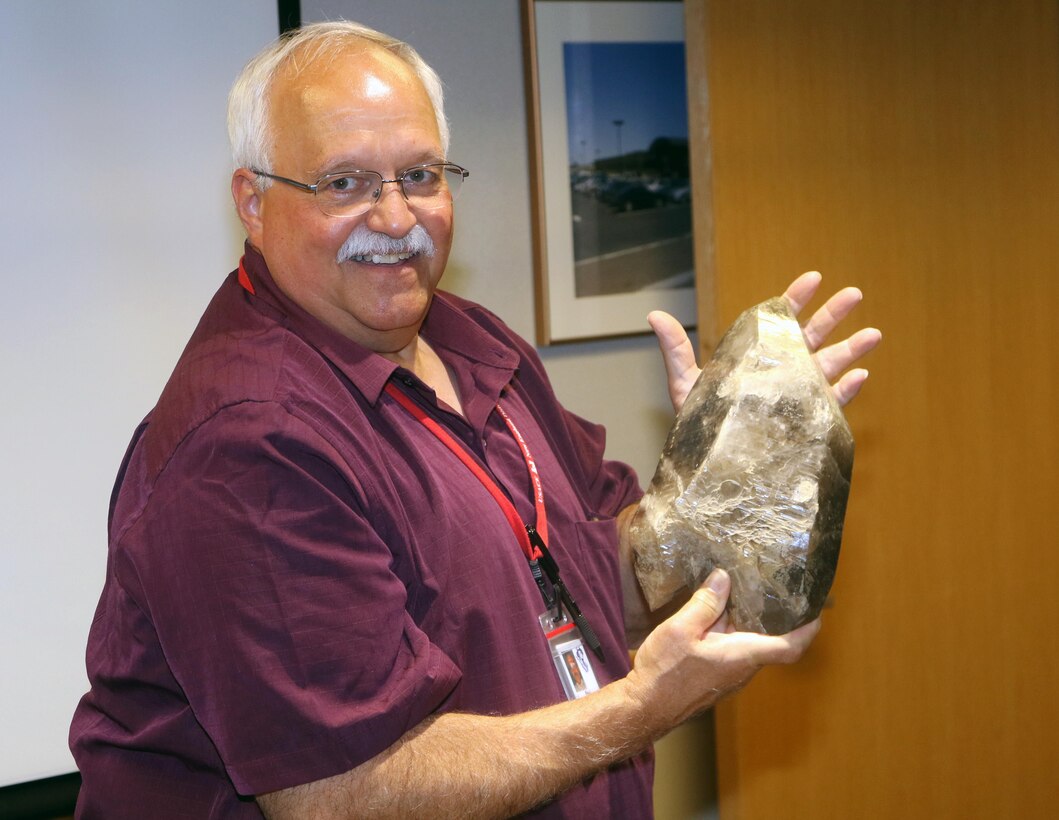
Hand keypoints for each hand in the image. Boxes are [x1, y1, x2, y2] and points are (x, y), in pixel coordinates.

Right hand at [624, 568, 819, 727]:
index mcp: (742, 655)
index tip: (817, 612)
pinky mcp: (716, 677)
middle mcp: (742, 669)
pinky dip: (730, 631)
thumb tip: (723, 579)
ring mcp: (729, 675)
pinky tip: (713, 615)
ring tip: (737, 592)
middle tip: (771, 587)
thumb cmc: (664, 673)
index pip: (789, 647)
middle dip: (770, 615)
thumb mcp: (681, 629)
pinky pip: (732, 650)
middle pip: (768, 640)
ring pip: (748, 644)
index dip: (808, 629)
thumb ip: (705, 604)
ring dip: (745, 621)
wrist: (644, 707)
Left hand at [648, 271, 881, 411]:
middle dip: (833, 315)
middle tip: (854, 294)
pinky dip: (845, 392)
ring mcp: (794, 396)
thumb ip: (675, 350)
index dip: (795, 299)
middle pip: (811, 337)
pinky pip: (830, 405)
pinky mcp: (803, 423)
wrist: (708, 463)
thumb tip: (655, 316)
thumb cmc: (696, 422)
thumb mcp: (684, 382)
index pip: (778, 321)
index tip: (813, 278)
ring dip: (850, 350)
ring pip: (828, 367)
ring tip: (873, 333)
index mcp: (756, 356)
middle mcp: (779, 371)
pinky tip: (859, 377)